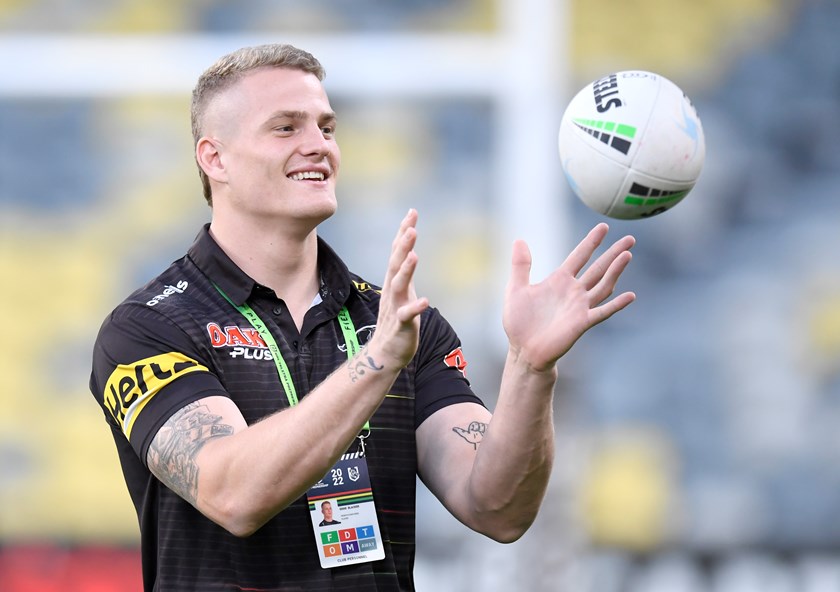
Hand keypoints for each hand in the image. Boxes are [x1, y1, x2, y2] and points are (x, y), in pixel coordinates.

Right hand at [368, 209, 428, 368]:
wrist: (385, 353)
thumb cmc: (396, 321)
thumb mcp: (401, 292)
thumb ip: (405, 272)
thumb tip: (409, 250)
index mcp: (395, 282)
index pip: (398, 253)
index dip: (404, 232)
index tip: (412, 212)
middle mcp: (393, 291)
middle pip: (396, 264)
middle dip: (403, 245)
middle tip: (411, 227)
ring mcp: (395, 308)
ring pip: (399, 286)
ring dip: (406, 270)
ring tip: (414, 255)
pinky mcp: (401, 326)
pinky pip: (407, 315)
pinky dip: (414, 307)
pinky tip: (424, 301)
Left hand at [503, 223, 635, 371]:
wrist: (523, 350)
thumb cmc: (519, 322)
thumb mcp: (516, 289)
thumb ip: (520, 265)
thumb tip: (519, 239)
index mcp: (559, 280)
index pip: (579, 256)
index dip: (591, 242)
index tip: (603, 227)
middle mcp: (573, 291)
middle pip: (598, 268)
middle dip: (613, 253)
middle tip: (630, 239)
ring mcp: (580, 307)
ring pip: (603, 285)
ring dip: (616, 271)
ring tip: (628, 255)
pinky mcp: (582, 323)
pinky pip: (602, 312)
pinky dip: (616, 304)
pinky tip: (630, 296)